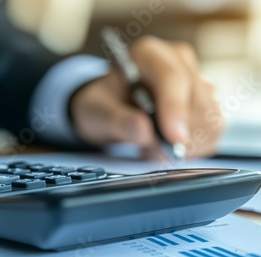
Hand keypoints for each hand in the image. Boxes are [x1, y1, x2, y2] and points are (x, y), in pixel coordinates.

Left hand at [70, 35, 223, 159]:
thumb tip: (144, 132)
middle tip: (148, 150)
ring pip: (210, 119)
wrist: (110, 108)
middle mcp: (178, 61)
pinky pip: (212, 132)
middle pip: (198, 101)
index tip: (174, 139)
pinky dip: (192, 148)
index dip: (175, 109)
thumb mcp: (96, 112)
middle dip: (178, 135)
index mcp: (148, 54)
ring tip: (152, 146)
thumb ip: (117, 121)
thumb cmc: (103, 104)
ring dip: (185, 145)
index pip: (172, 77)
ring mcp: (197, 81)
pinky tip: (167, 146)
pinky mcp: (206, 104)